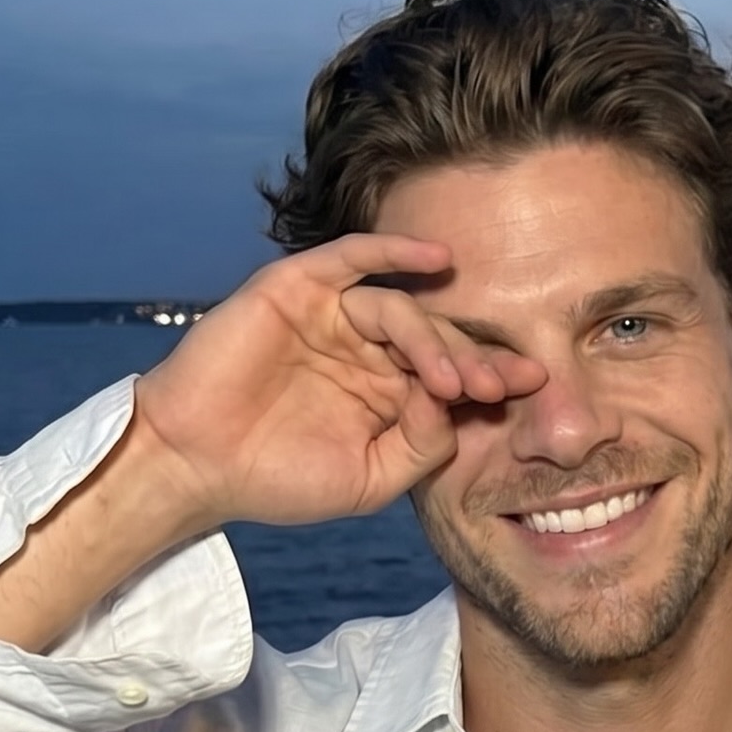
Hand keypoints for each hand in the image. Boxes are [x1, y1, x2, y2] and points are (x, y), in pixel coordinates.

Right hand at [129, 233, 545, 530]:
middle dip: (475, 361)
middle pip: (437, 339)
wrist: (199, 465)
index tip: (532, 389)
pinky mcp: (299, 290)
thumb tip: (454, 405)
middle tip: (501, 385)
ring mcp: (334, 318)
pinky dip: (395, 251)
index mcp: (387, 395)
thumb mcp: (371, 480)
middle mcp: (367, 351)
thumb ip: (422, 446)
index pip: (451, 377)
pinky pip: (353, 259)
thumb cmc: (277, 480)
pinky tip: (437, 259)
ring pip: (402, 310)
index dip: (491, 379)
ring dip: (436, 339)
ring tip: (453, 378)